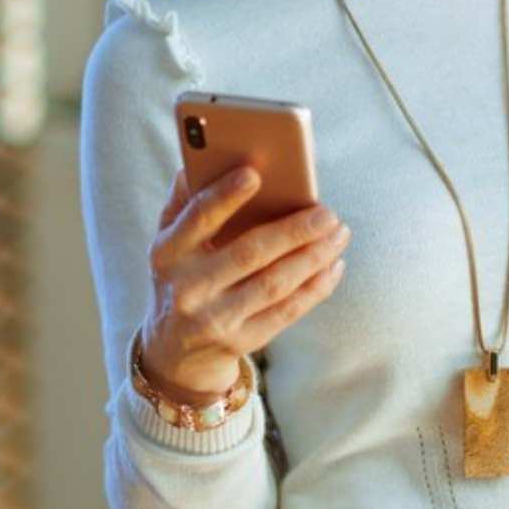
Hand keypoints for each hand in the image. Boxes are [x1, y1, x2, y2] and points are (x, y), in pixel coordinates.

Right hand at [137, 166, 349, 400]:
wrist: (174, 353)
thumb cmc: (181, 277)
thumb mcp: (171, 244)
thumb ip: (185, 202)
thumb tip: (202, 156)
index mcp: (167, 253)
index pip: (197, 220)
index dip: (225, 196)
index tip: (255, 172)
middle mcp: (187, 288)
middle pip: (248, 253)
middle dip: (294, 231)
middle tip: (328, 212)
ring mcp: (213, 319)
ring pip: (274, 284)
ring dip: (313, 256)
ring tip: (340, 233)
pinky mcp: (239, 342)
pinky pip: (286, 312)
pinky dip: (315, 288)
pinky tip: (334, 265)